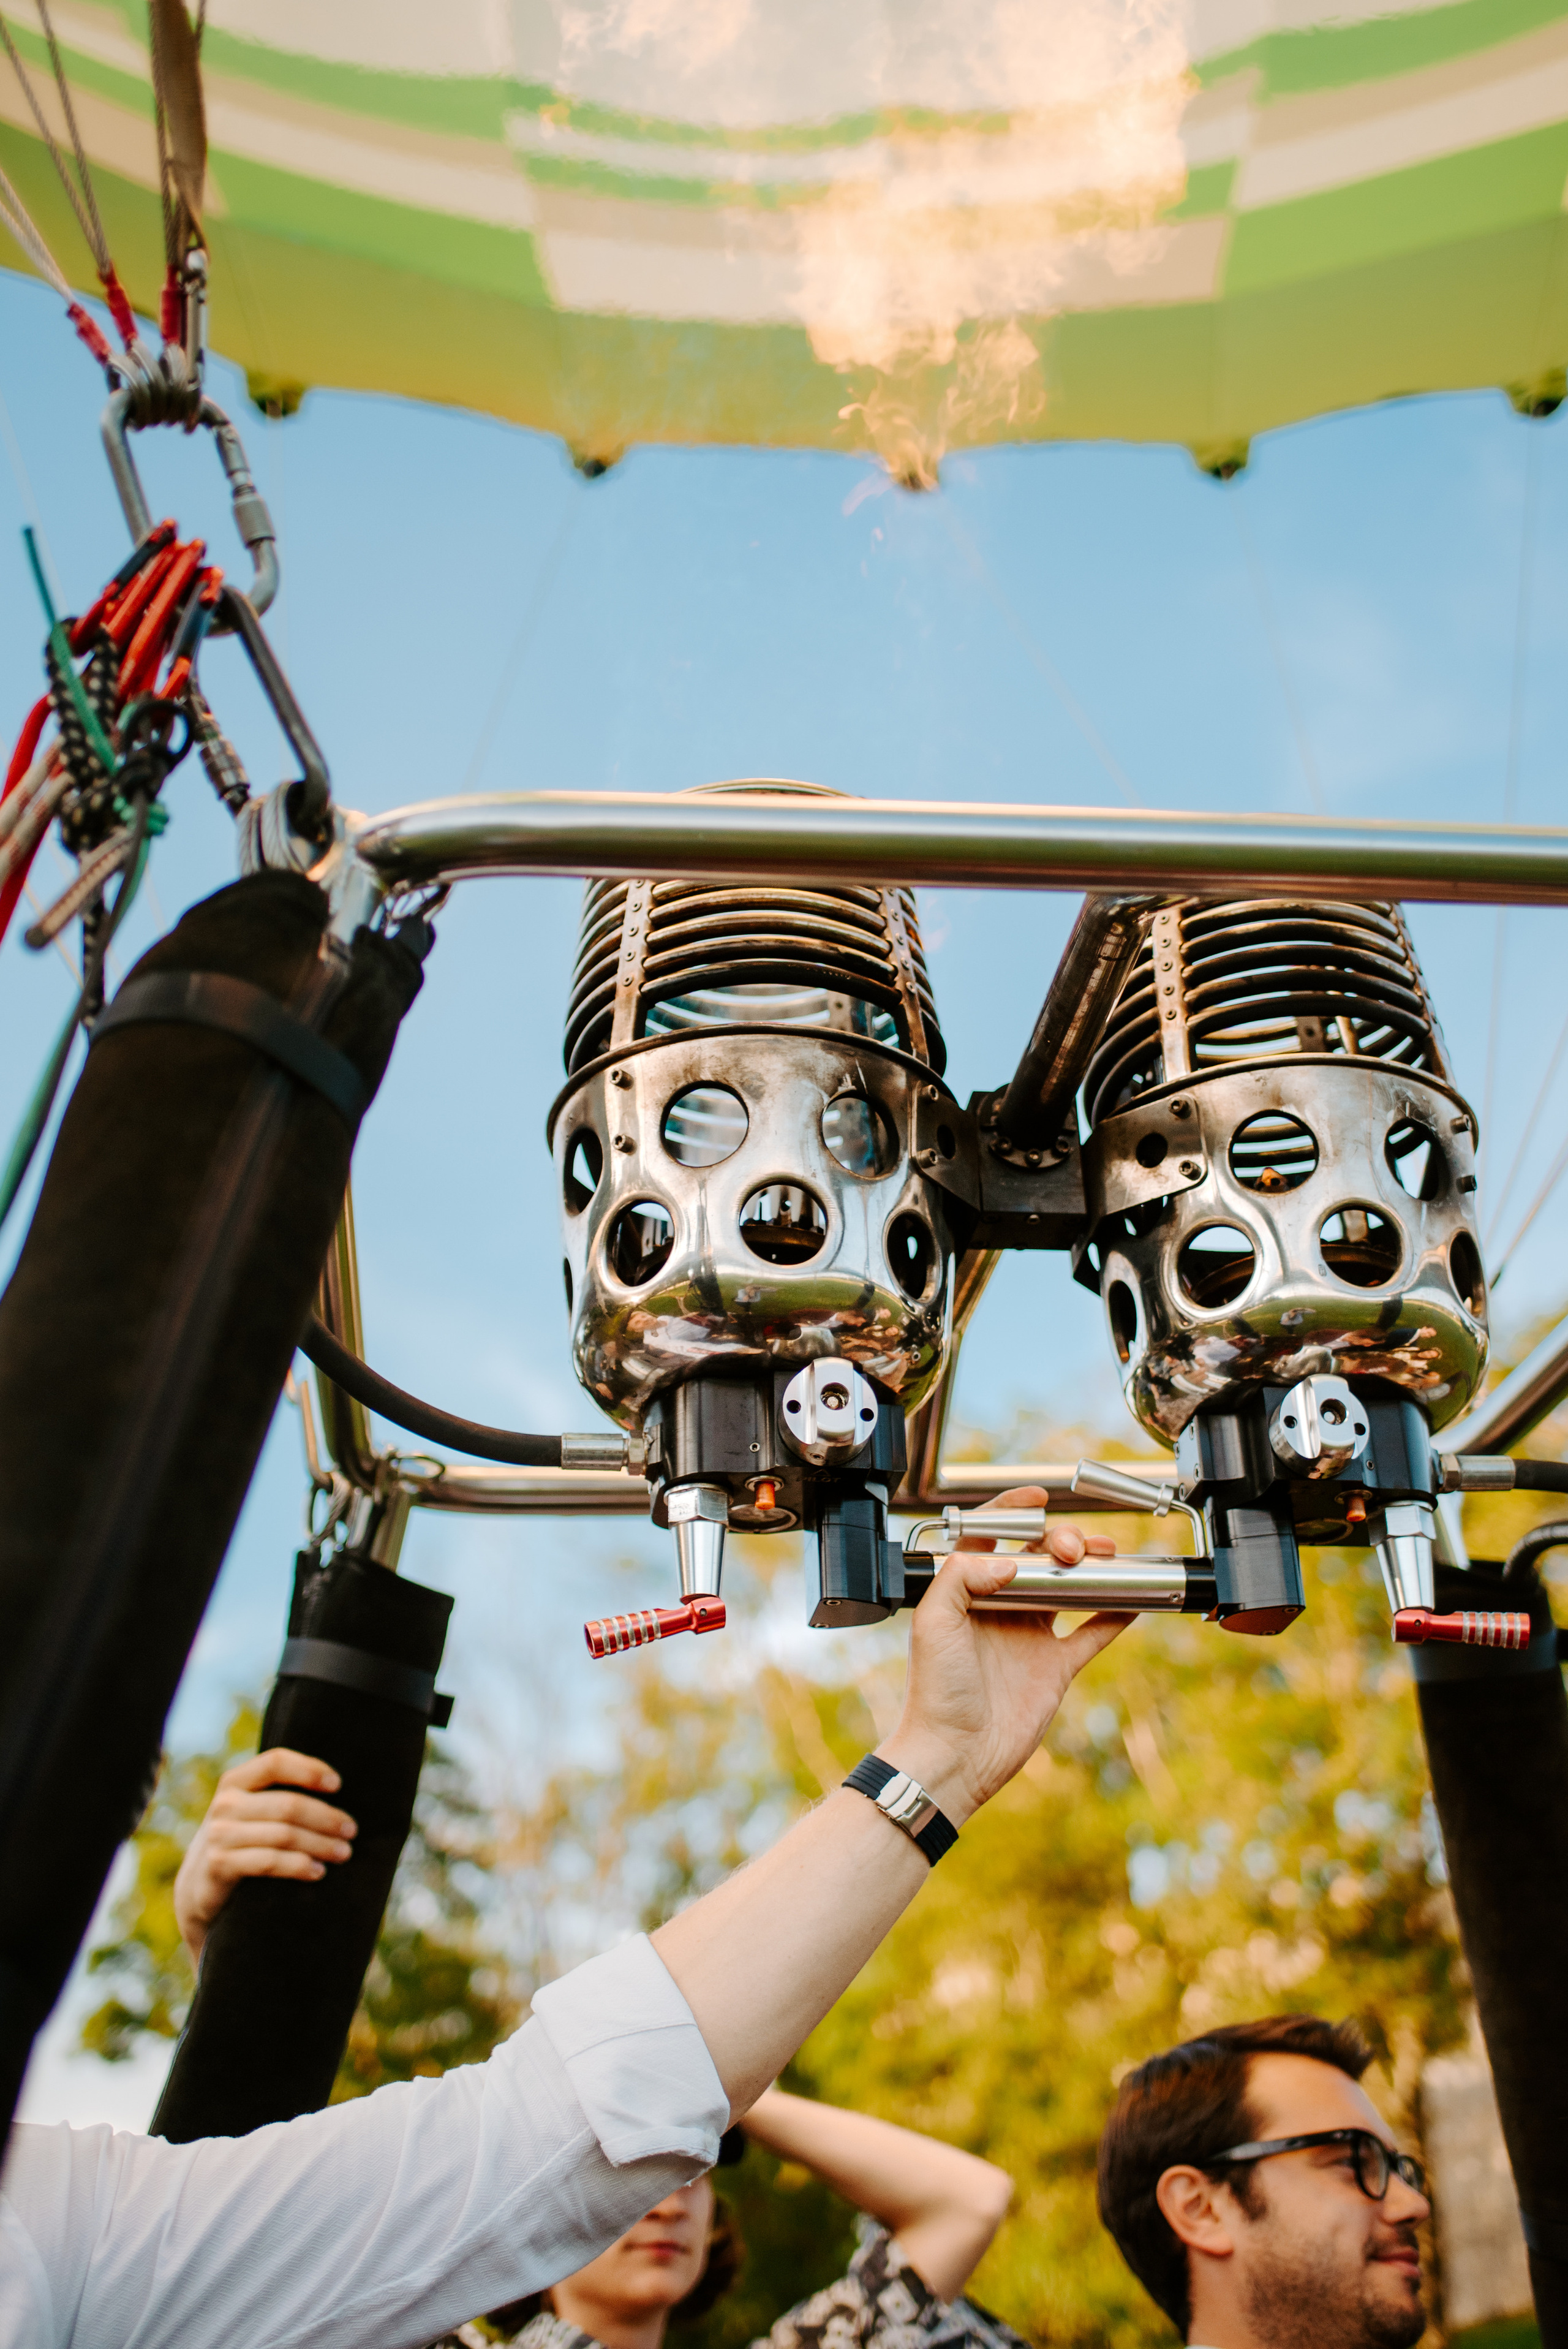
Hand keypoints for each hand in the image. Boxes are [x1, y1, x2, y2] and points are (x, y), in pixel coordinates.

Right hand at [174, 1748, 356, 1964]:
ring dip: (320, 1844)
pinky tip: (318, 1871)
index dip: (309, 1769)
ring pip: (284, 1835)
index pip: (275, 1762)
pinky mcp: (220, 1865)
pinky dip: (299, 1866)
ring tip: (343, 1853)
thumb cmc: (241, 1839)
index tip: (338, 1785)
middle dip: (326, 1818)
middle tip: (351, 1830)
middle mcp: (225, 1803)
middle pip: (289, 1805)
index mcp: (235, 1781)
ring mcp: (220, 1835)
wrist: (199, 1885)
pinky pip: (269, 1862)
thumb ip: (277, 1794)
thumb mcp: (251, 1810)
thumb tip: (337, 1787)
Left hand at [880, 1487, 1126, 1825]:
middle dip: (1061, 1540)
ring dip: (1092, 1567)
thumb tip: (1011, 1558)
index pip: (991, 1537)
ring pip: (1070, 1588)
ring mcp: (1031, 1637)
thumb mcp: (933, 1620)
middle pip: (1039, 1557)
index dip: (1012, 1510)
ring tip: (1109, 1555)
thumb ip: (963, 1575)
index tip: (1037, 1497)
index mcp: (968, 1592)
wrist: (955, 1753)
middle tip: (1072, 1549)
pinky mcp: (1056, 1668)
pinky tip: (1133, 1598)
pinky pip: (1092, 1633)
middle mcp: (1002, 1609)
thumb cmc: (934, 1691)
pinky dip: (1115, 1615)